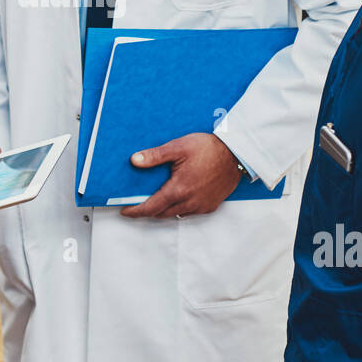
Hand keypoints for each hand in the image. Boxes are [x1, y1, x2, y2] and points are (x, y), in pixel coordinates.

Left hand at [119, 133, 242, 218]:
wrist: (237, 153)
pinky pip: (190, 212)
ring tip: (155, 199)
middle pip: (161, 213)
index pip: (151, 207)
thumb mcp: (178, 147)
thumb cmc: (209, 148)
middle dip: (147, 211)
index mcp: (179, 190)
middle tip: (136, 204)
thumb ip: (155, 156)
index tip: (124, 211)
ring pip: (175, 214)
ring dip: (163, 210)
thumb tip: (134, 161)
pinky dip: (179, 208)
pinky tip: (177, 197)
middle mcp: (189, 202)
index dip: (135, 211)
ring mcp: (201, 206)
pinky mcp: (211, 205)